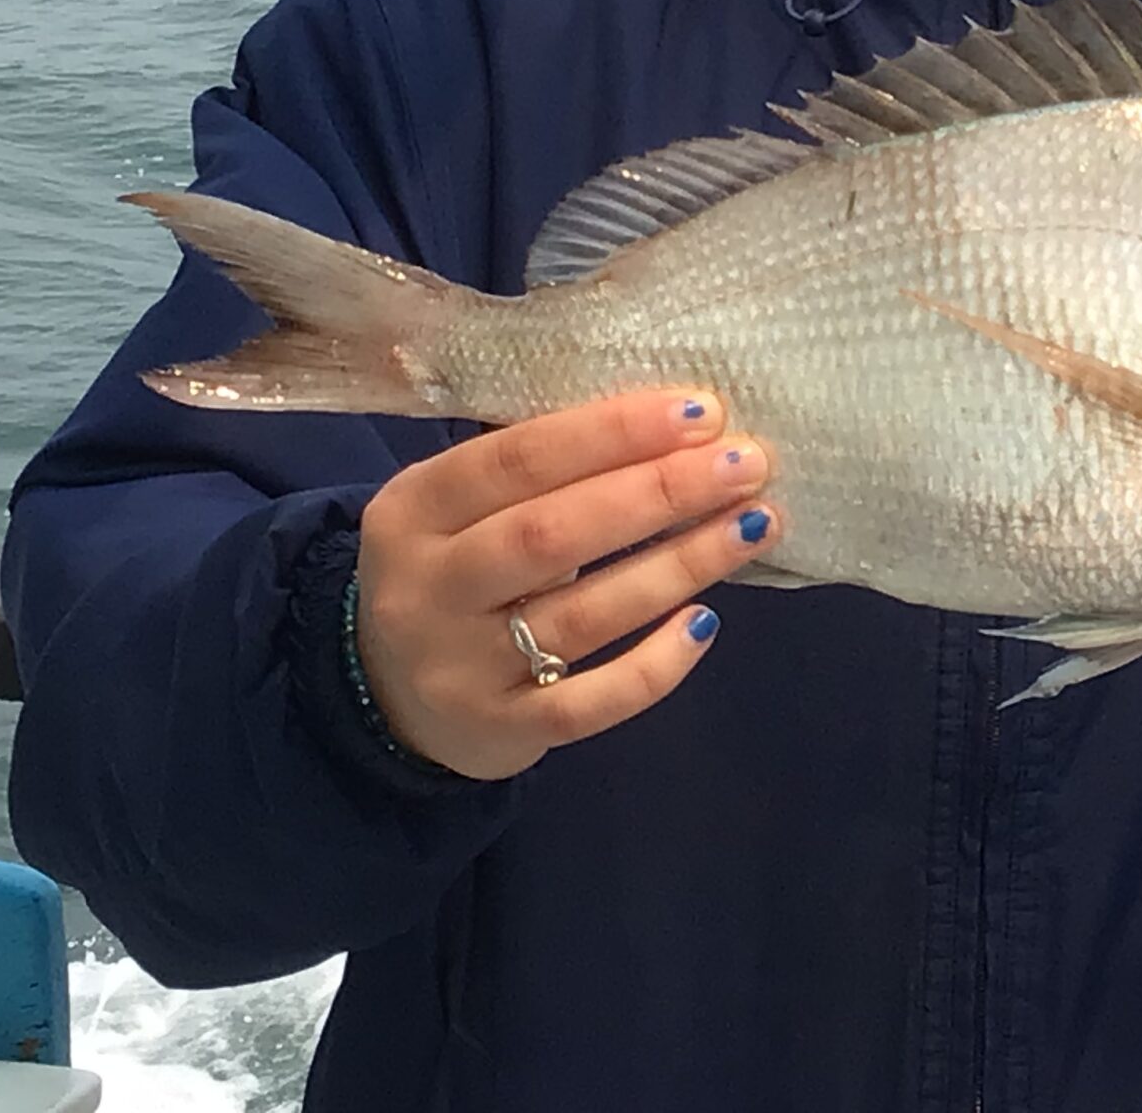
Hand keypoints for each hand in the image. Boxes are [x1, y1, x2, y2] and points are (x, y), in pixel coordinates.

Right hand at [352, 387, 781, 779]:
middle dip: (658, 492)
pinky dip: (653, 665)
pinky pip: (589, 703)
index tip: (700, 412)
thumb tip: (676, 425)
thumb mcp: (458, 508)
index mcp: (415, 509)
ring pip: (583, 615)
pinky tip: (706, 623)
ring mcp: (461, 668)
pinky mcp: (500, 730)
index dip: (611, 432)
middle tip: (745, 463)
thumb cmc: (456, 569)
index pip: (516, 459)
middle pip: (551, 534)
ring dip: (679, 565)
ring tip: (753, 523)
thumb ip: (536, 468)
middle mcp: (428, 589)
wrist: (389, 698)